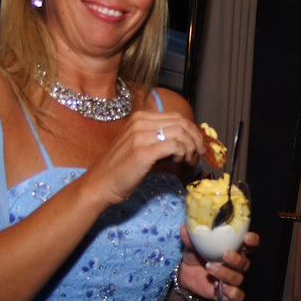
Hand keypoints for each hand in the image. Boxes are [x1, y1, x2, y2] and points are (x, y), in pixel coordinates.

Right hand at [87, 110, 205, 205]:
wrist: (100, 184)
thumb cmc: (121, 168)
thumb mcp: (141, 146)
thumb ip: (161, 139)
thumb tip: (187, 142)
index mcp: (140, 118)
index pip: (176, 117)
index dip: (192, 130)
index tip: (198, 144)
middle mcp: (140, 122)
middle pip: (181, 123)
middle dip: (196, 138)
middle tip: (199, 153)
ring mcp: (140, 136)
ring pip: (180, 133)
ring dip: (190, 148)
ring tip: (187, 160)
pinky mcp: (142, 152)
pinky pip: (174, 146)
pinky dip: (182, 153)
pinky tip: (178, 161)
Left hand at [179, 225, 259, 300]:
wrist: (186, 275)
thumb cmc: (194, 256)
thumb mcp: (191, 245)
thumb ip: (191, 238)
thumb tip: (185, 227)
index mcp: (234, 249)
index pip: (250, 244)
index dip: (252, 240)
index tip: (247, 237)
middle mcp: (236, 264)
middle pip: (245, 262)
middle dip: (236, 258)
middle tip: (225, 254)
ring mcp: (232, 279)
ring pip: (238, 278)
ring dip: (226, 273)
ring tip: (210, 267)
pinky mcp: (227, 293)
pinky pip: (237, 295)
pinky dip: (232, 292)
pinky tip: (221, 287)